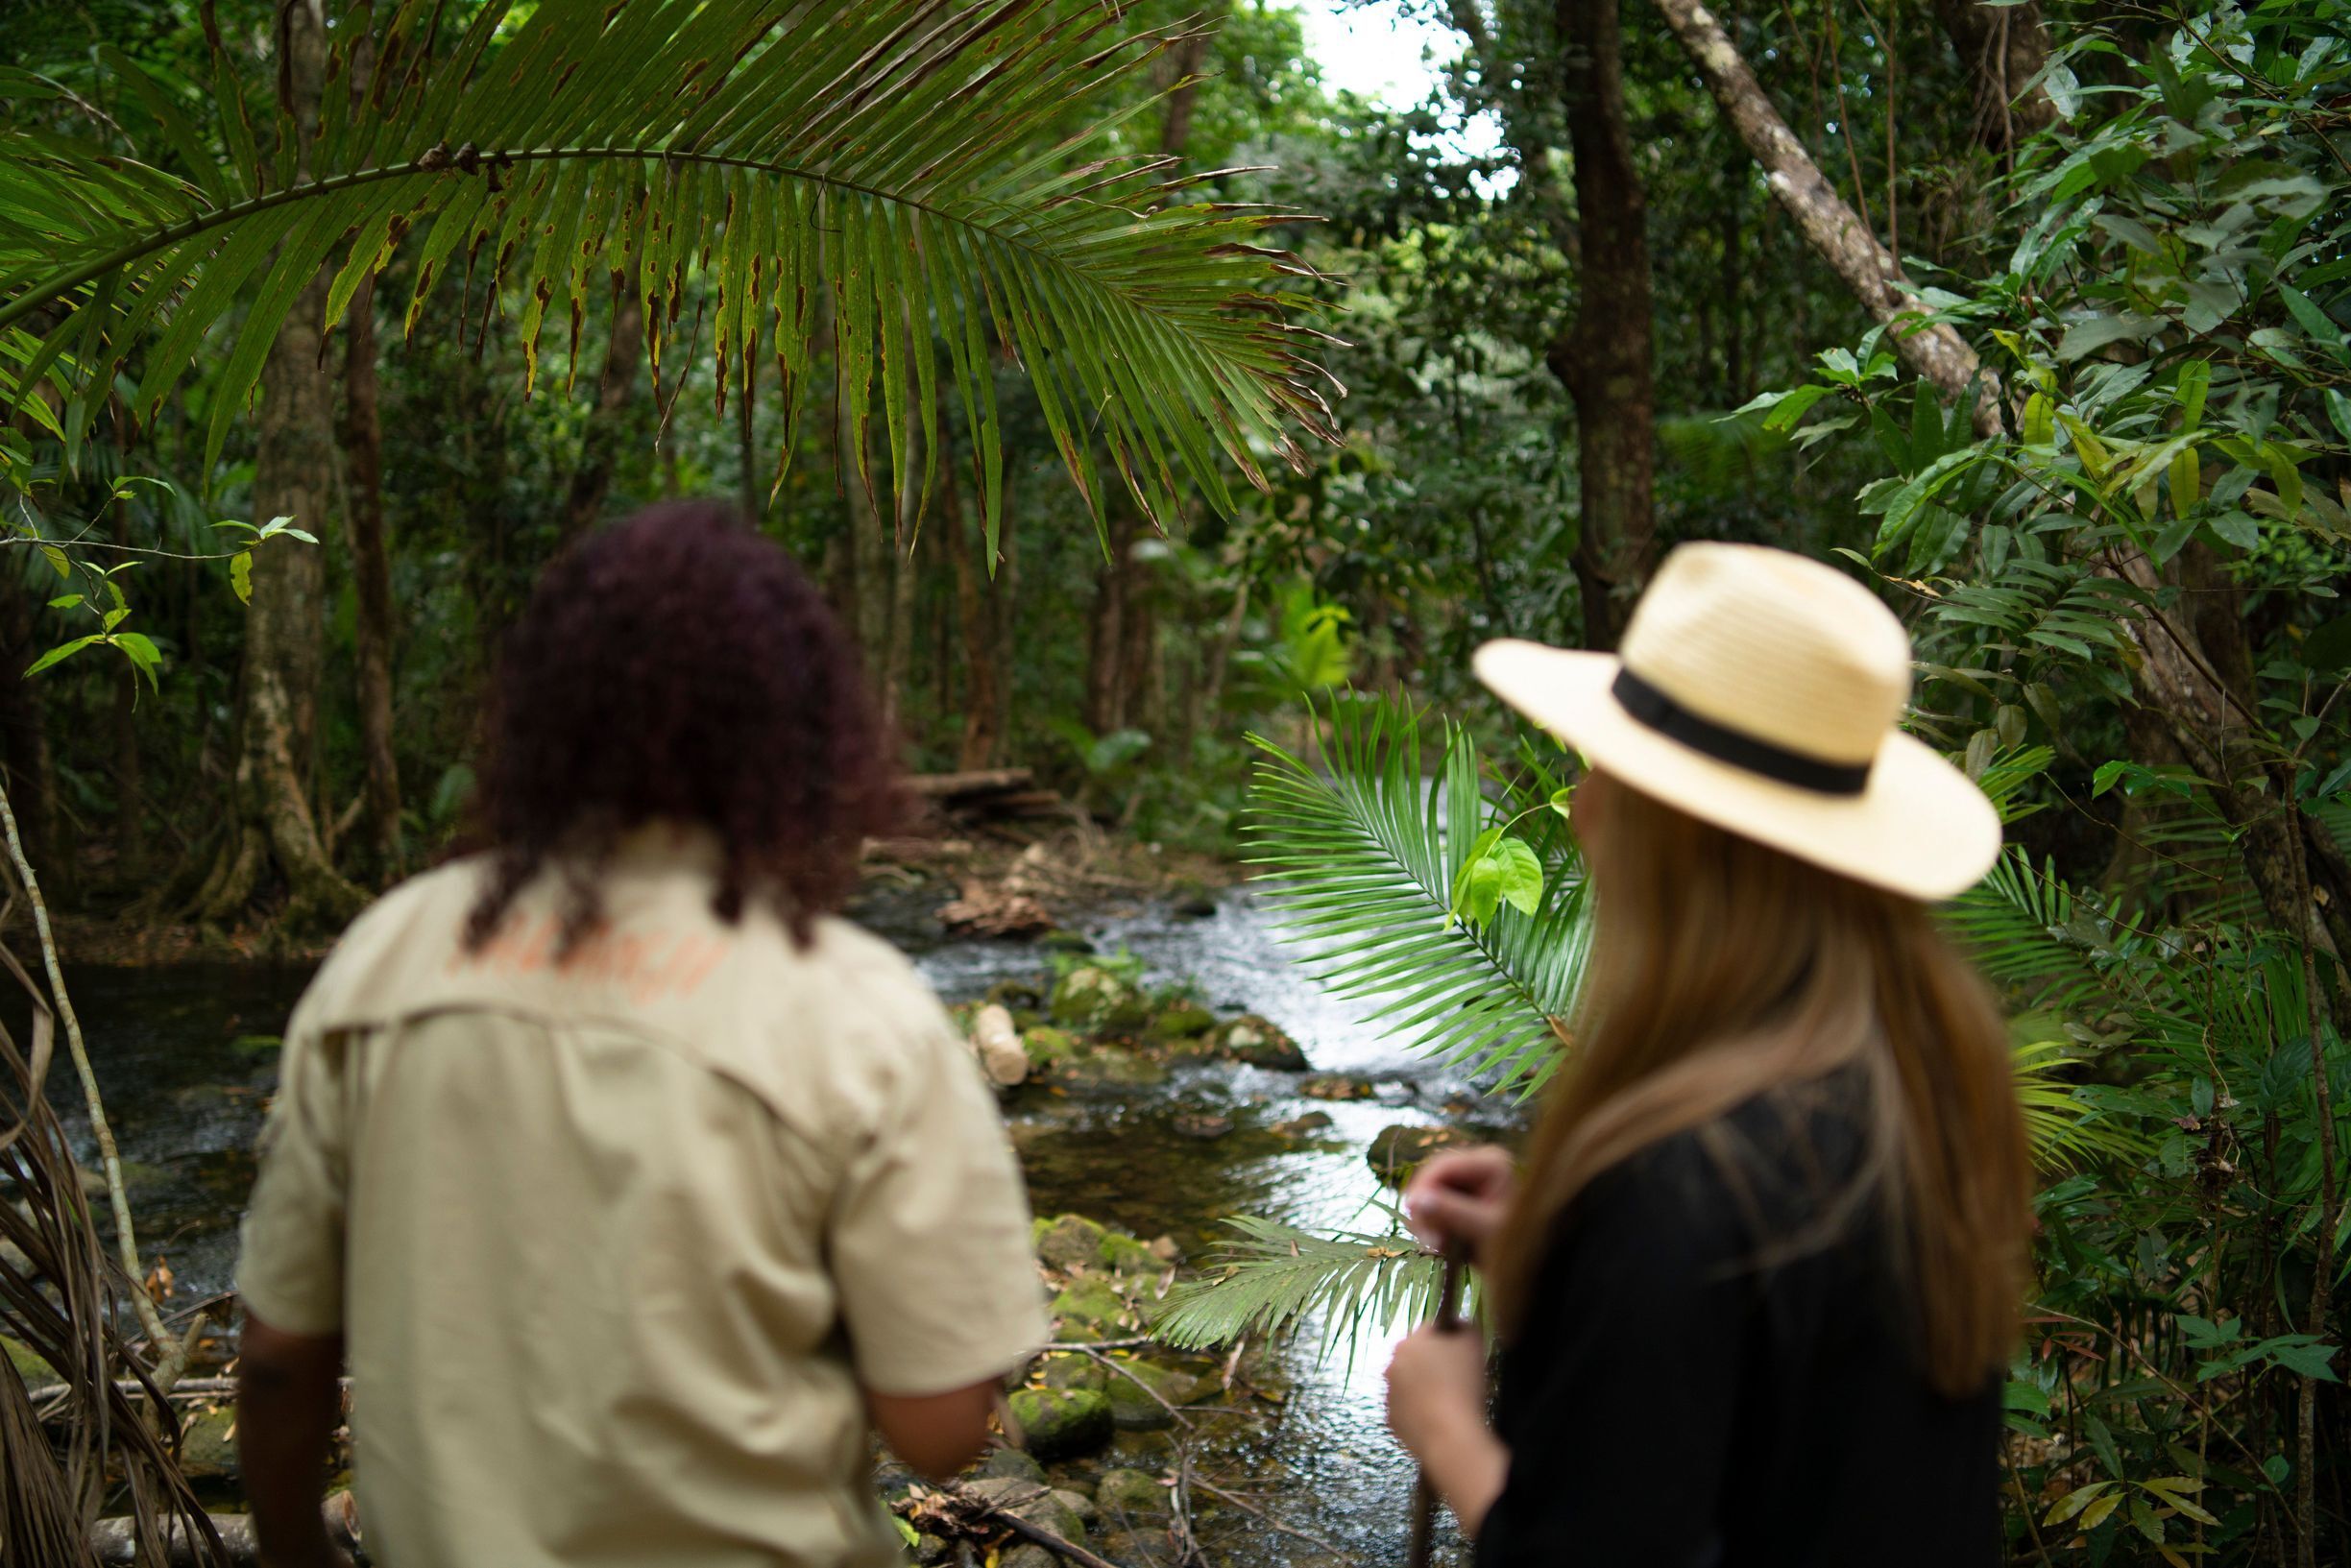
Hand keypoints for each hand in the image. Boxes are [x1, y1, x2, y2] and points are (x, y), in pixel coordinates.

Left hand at [1386, 1322, 1508, 1536]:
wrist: (1449, 1434)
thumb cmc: (1462, 1384)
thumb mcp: (1473, 1343)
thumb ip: (1465, 1326)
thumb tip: (1458, 1323)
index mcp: (1408, 1343)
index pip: (1430, 1331)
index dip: (1449, 1339)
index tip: (1462, 1354)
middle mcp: (1391, 1366)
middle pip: (1416, 1357)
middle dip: (1433, 1363)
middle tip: (1457, 1378)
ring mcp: (1389, 1395)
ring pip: (1410, 1384)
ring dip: (1425, 1387)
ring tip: (1449, 1401)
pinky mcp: (1392, 1421)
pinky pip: (1408, 1409)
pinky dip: (1420, 1412)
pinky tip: (1438, 1418)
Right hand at [1403, 1145, 1516, 1264]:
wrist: (1524, 1265)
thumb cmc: (1514, 1248)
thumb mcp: (1483, 1231)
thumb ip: (1452, 1213)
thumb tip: (1416, 1201)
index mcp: (1492, 1163)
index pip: (1444, 1165)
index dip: (1423, 1187)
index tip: (1412, 1212)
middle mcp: (1479, 1163)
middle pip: (1432, 1176)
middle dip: (1425, 1207)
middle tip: (1427, 1239)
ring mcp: (1468, 1177)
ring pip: (1428, 1191)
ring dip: (1426, 1219)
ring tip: (1437, 1245)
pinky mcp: (1459, 1193)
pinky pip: (1431, 1202)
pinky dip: (1430, 1222)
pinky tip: (1439, 1241)